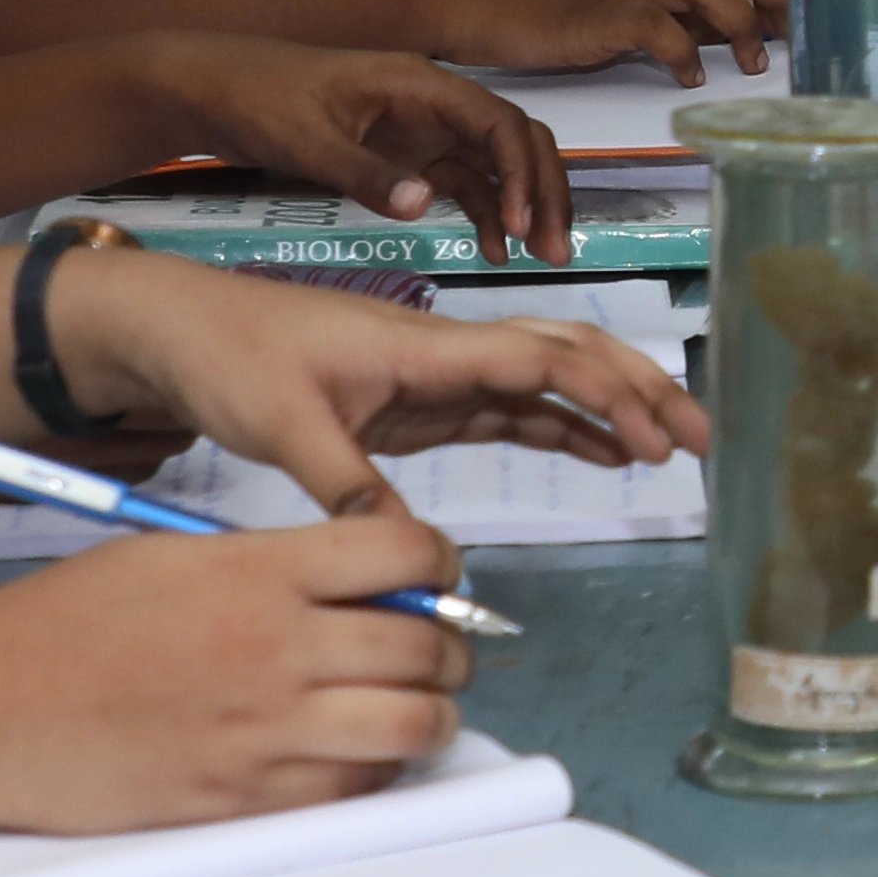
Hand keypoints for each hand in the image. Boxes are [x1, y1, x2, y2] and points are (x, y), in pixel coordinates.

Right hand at [0, 518, 477, 827]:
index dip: (440, 566)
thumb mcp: (172, 555)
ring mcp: (263, 731)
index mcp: (258, 571)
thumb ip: (271, 564)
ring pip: (415, 726)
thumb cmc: (64, 622)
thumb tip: (360, 583)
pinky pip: (355, 790)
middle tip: (433, 650)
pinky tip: (347, 752)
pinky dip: (372, 770)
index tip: (432, 579)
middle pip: (428, 646)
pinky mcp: (243, 799)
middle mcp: (276, 648)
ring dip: (427, 715)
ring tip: (405, 707)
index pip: (408, 555)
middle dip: (449, 647)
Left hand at [55, 245, 706, 511]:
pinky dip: (562, 428)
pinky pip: (509, 410)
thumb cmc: (227, 356)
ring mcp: (434, 376)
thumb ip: (347, 484)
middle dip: (636, 389)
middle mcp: (441, 353)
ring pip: (547, 382)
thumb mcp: (282, 425)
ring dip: (611, 408)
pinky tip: (604, 455)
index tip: (652, 435)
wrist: (178, 329)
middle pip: (566, 356)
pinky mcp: (419, 402)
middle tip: (699, 434)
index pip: (535, 361)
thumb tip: (403, 547)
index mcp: (420, 347)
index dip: (602, 394)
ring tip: (675, 448)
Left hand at [164, 38, 576, 255]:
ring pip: (498, 165)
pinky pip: (465, 184)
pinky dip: (486, 214)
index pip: (499, 121)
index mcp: (419, 83)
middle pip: (516, 139)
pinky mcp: (408, 156)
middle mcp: (435, 103)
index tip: (524, 223)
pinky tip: (494, 251)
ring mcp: (424, 130)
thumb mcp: (307, 140)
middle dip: (545, 190)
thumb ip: (364, 173)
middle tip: (557, 248)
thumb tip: (425, 203)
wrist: (214, 89)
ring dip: (525, 206)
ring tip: (542, 258)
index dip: (523, 171)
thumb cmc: (260, 99)